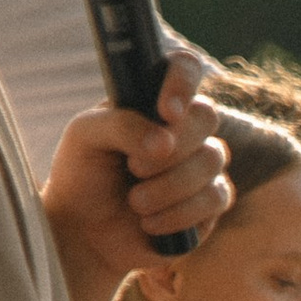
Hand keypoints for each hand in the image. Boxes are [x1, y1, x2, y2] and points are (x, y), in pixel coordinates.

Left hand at [42, 52, 232, 300]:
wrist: (84, 232)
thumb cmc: (83, 174)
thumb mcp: (85, 137)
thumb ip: (120, 125)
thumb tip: (164, 142)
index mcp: (153, 100)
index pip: (184, 68)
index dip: (182, 82)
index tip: (166, 111)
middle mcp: (184, 128)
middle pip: (206, 116)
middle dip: (172, 146)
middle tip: (133, 167)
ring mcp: (201, 165)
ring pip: (212, 160)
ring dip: (170, 185)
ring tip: (134, 202)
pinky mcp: (210, 204)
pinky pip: (216, 198)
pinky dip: (180, 213)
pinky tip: (149, 223)